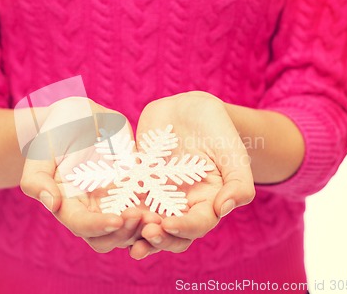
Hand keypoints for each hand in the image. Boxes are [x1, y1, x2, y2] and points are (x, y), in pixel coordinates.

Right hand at [20, 97, 147, 252]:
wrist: (81, 117)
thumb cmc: (57, 131)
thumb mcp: (42, 150)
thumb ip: (37, 179)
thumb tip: (52, 204)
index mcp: (68, 205)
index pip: (81, 226)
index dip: (98, 226)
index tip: (117, 219)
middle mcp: (91, 210)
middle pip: (107, 238)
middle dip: (125, 233)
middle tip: (142, 217)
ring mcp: (114, 203)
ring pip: (130, 231)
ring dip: (144, 229)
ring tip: (159, 217)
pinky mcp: (133, 191)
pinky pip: (147, 209)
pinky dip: (157, 213)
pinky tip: (170, 206)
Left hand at [129, 91, 254, 258]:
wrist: (189, 109)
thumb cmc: (217, 128)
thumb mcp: (233, 152)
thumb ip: (239, 182)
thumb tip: (224, 209)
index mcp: (208, 202)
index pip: (198, 224)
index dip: (184, 229)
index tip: (168, 225)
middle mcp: (183, 205)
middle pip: (171, 233)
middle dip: (158, 238)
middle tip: (145, 234)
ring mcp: (159, 196)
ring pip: (146, 222)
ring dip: (136, 232)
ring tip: (123, 233)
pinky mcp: (139, 183)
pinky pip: (127, 200)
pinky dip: (118, 209)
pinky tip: (107, 212)